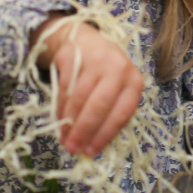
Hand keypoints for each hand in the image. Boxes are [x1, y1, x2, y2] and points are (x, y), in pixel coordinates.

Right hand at [34, 14, 143, 156]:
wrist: (86, 41)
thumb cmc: (105, 73)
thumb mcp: (117, 90)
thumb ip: (110, 114)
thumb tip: (92, 146)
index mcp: (133, 81)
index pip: (122, 112)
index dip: (105, 135)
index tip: (91, 151)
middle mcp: (117, 68)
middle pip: (100, 105)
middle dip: (85, 130)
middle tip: (73, 148)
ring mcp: (95, 61)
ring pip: (80, 98)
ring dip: (70, 122)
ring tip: (64, 139)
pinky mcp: (74, 57)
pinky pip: (65, 88)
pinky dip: (61, 108)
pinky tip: (59, 121)